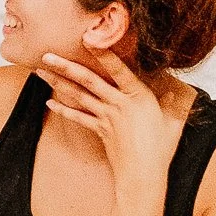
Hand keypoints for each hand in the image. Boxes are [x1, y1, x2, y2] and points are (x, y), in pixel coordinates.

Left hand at [40, 49, 180, 187]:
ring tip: (41, 72)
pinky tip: (50, 101)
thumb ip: (171, 102)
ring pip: (78, 96)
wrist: (143, 176)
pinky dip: (63, 110)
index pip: (119, 70)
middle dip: (65, 66)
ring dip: (58, 83)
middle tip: (46, 54)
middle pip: (88, 80)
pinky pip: (78, 118)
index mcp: (139, 96)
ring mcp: (106, 117)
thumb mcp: (172, 121)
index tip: (89, 39)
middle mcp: (119, 103)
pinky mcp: (99, 131)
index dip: (104, 54)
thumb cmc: (161, 149)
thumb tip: (174, 89)